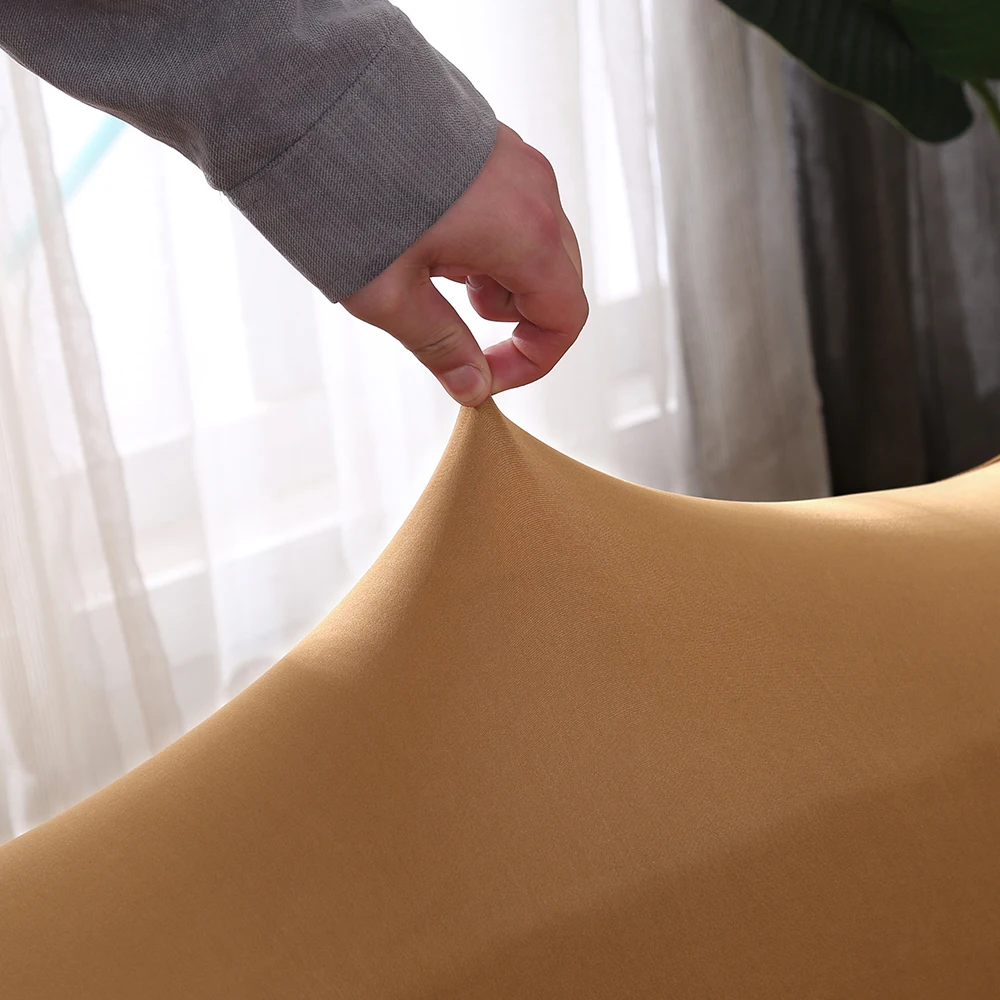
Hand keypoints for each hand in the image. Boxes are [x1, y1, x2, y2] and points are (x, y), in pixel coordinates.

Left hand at [342, 122, 587, 405]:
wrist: (310, 92)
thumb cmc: (346, 189)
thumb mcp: (389, 292)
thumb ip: (440, 346)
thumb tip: (471, 386)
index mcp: (524, 232)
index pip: (565, 317)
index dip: (533, 360)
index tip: (487, 375)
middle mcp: (534, 191)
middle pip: (556, 279)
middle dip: (516, 319)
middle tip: (457, 325)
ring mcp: (514, 160)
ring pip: (533, 242)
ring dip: (498, 277)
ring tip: (435, 272)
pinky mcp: (488, 143)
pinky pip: (510, 207)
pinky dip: (486, 239)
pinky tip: (432, 236)